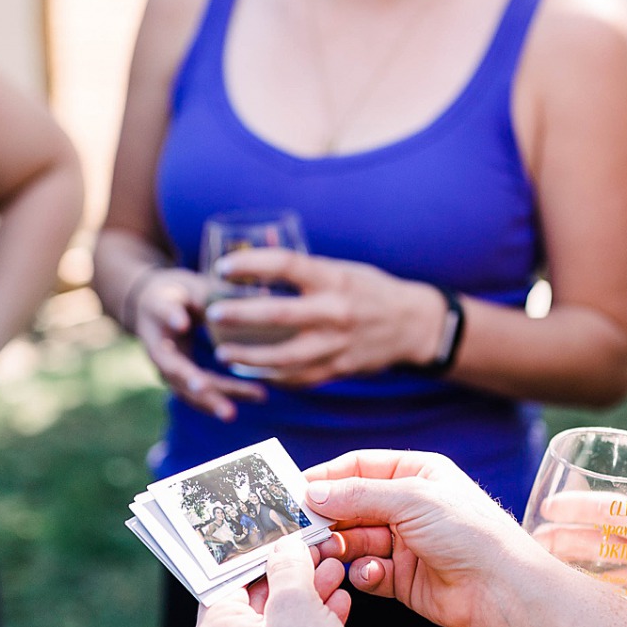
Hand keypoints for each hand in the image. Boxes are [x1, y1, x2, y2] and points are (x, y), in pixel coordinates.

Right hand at [129, 266, 265, 420]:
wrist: (151, 311)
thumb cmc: (179, 293)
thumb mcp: (194, 286)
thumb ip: (220, 292)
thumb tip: (264, 294)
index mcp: (156, 311)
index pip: (163, 313)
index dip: (171, 317)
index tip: (181, 322)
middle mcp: (157, 345)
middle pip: (174, 368)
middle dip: (195, 383)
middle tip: (208, 391)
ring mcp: (166, 368)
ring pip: (187, 390)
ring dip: (213, 400)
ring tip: (236, 410)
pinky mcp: (177, 380)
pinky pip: (198, 395)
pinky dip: (222, 399)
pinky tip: (256, 396)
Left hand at [192, 539, 378, 626]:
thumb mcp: (298, 602)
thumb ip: (287, 567)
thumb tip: (283, 550)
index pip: (225, 584)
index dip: (256, 557)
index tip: (277, 541)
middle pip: (252, 606)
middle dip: (289, 578)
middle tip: (314, 556)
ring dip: (305, 601)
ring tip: (333, 577)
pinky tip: (336, 609)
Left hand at [206, 247, 443, 386]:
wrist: (413, 325)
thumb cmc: (371, 290)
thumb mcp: (342, 270)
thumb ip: (305, 269)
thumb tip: (261, 248)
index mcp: (332, 279)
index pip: (284, 265)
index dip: (250, 265)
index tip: (223, 268)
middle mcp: (333, 312)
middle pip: (276, 314)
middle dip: (239, 315)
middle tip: (213, 314)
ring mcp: (335, 344)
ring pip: (282, 357)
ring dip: (248, 357)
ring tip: (223, 353)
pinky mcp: (337, 368)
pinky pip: (298, 377)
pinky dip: (272, 376)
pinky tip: (252, 372)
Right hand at [301, 449, 548, 626]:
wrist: (500, 589)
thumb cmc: (469, 533)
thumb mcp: (411, 500)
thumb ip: (358, 495)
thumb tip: (313, 491)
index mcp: (416, 474)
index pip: (358, 468)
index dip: (326, 478)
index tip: (293, 491)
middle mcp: (408, 506)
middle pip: (350, 506)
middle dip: (326, 518)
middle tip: (298, 529)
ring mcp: (404, 543)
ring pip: (353, 541)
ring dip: (338, 548)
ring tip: (327, 555)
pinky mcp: (401, 578)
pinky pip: (366, 571)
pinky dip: (363, 573)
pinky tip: (374, 574)